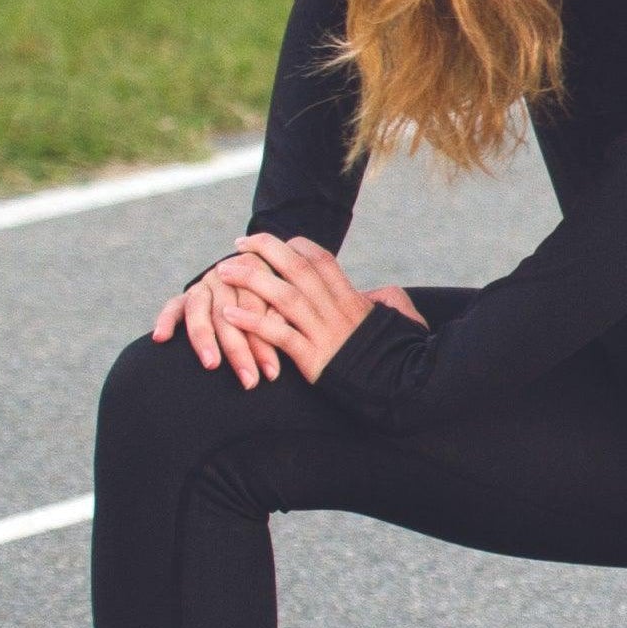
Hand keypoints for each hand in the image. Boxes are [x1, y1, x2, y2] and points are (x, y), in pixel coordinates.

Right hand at [152, 252, 286, 387]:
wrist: (256, 274)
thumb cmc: (279, 299)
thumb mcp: (284, 303)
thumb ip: (280, 316)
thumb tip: (282, 332)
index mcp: (256, 273)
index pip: (258, 312)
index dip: (265, 343)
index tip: (272, 374)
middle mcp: (228, 277)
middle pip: (230, 314)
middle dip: (239, 350)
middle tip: (249, 381)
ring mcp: (205, 285)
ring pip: (200, 311)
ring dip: (204, 338)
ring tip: (212, 365)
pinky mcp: (186, 294)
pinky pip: (173, 306)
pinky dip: (165, 320)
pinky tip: (161, 337)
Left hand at [203, 234, 415, 385]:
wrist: (402, 384)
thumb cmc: (400, 350)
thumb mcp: (399, 315)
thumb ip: (382, 298)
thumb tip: (370, 293)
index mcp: (351, 298)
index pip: (320, 259)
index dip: (294, 246)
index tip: (273, 243)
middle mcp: (335, 309)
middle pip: (296, 268)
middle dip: (265, 250)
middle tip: (239, 244)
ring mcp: (323, 332)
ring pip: (283, 296)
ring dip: (250, 280)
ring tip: (224, 272)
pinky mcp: (313, 357)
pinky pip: (278, 335)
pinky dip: (252, 323)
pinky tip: (229, 315)